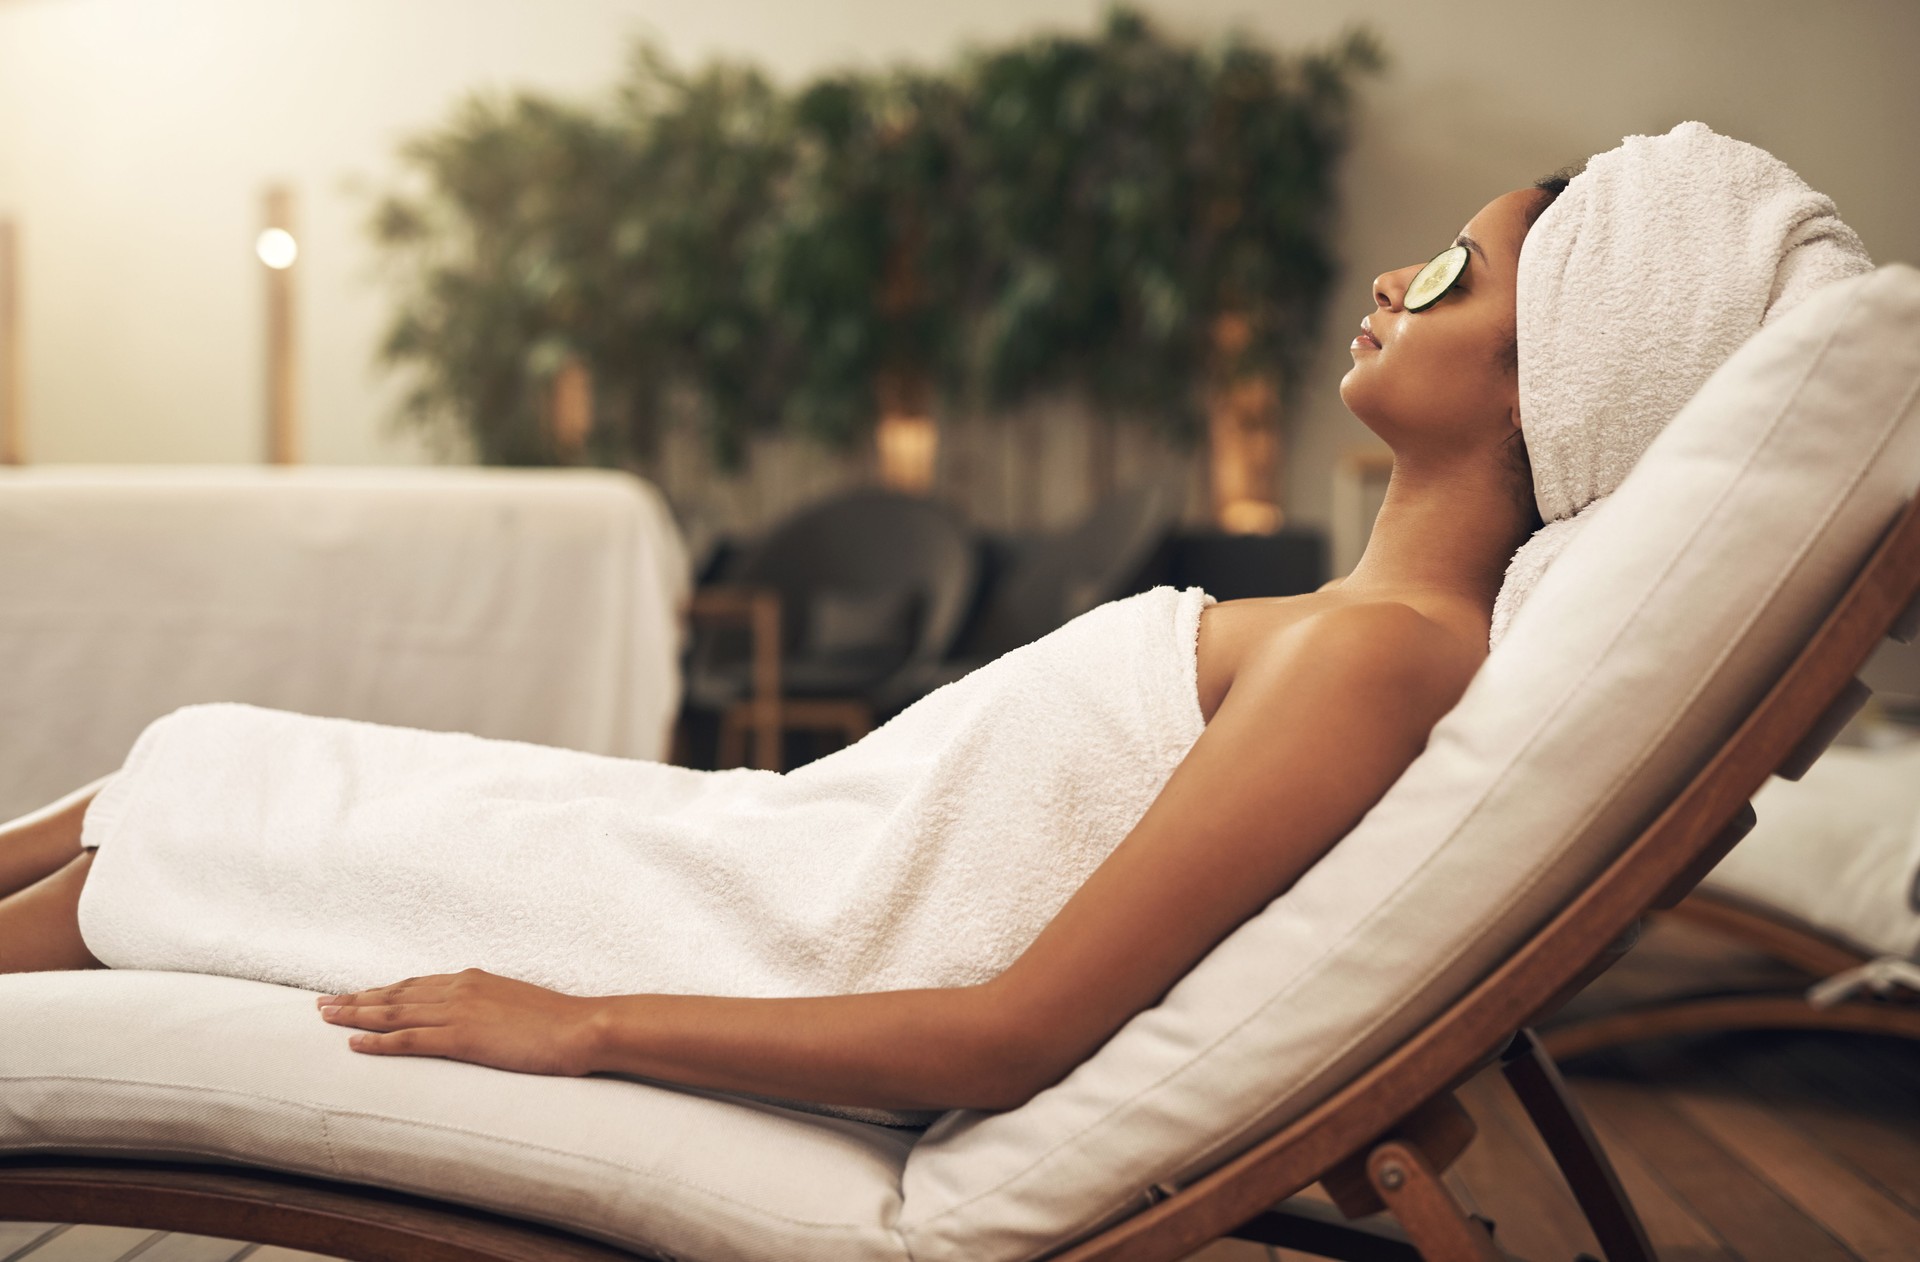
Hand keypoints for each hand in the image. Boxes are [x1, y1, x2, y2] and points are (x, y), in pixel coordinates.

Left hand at [316, 968, 600, 1076]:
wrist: (581, 1027)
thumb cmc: (558, 1022)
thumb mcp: (517, 1004)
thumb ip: (490, 1006)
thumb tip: (477, 1018)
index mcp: (472, 980)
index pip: (415, 984)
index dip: (381, 989)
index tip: (355, 994)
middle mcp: (459, 989)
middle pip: (395, 993)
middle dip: (356, 999)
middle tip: (322, 1004)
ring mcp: (458, 1012)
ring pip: (394, 1012)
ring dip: (356, 1015)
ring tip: (327, 1018)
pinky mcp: (461, 1038)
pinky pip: (409, 1039)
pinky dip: (378, 1042)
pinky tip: (354, 1045)